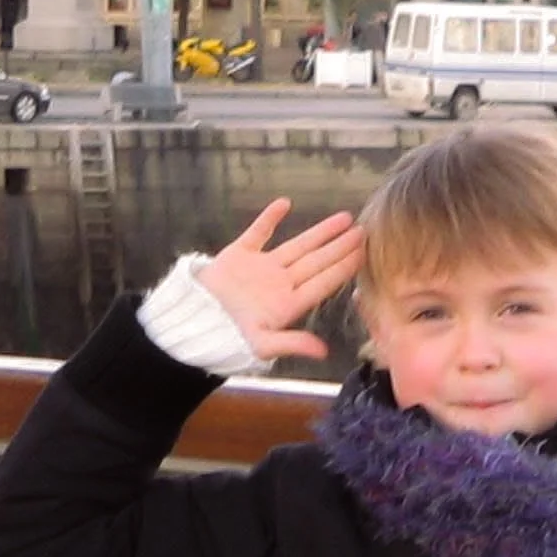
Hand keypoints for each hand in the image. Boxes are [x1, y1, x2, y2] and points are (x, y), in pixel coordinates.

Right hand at [197, 198, 363, 363]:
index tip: (363, 253)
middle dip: (340, 246)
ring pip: (297, 246)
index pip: (323, 282)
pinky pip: (257, 232)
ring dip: (319, 233)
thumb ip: (293, 344)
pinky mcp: (239, 255)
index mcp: (288, 304)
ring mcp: (261, 268)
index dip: (344, 267)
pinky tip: (286, 204)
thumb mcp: (262, 345)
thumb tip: (324, 352)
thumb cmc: (226, 338)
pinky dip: (270, 219)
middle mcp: (280, 284)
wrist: (192, 322)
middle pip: (317, 261)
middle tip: (363, 230)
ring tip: (343, 218)